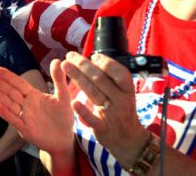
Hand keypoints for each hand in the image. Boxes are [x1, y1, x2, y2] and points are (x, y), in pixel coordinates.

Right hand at [0, 59, 74, 154]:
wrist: (64, 139)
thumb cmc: (63, 117)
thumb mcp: (64, 96)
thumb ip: (59, 79)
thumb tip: (57, 60)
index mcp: (33, 95)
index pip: (18, 84)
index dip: (8, 77)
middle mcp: (26, 104)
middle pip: (10, 92)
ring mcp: (24, 117)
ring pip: (9, 104)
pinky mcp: (25, 129)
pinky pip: (14, 120)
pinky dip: (6, 114)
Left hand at [62, 52, 149, 167]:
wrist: (129, 140)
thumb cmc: (122, 111)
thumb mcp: (123, 94)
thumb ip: (111, 79)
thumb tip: (93, 58)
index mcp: (127, 91)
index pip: (120, 74)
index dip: (107, 63)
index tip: (93, 56)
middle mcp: (121, 101)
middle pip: (101, 80)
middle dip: (84, 65)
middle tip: (70, 56)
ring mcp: (112, 115)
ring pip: (94, 93)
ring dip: (78, 78)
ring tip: (65, 65)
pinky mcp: (102, 128)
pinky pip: (92, 119)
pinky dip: (83, 111)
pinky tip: (73, 102)